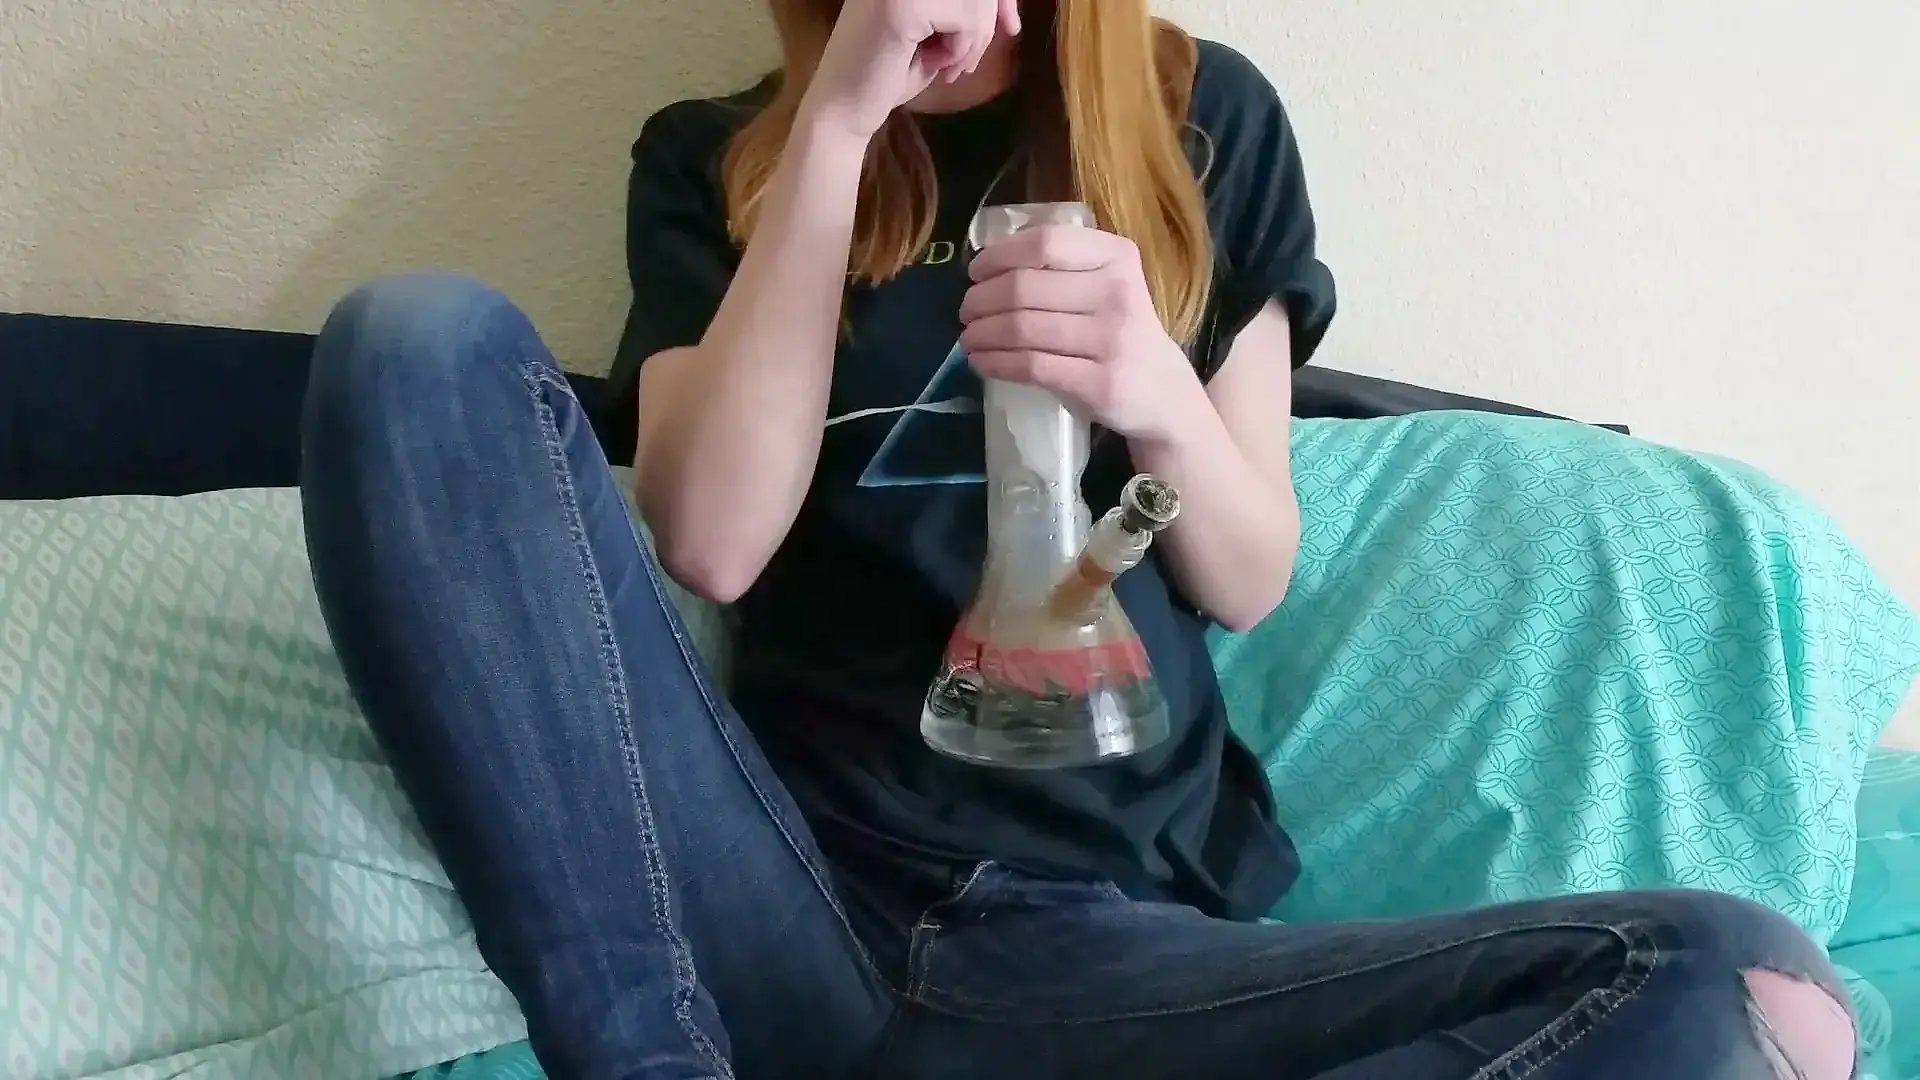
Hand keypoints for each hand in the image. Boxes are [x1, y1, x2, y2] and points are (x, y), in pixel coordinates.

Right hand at [800, 0, 1020, 139]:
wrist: (844, 108)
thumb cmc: (888, 70)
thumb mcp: (937, 28)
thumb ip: (965, 6)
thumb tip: (1008, 3)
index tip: (1011, 26)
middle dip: (985, 24)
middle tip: (965, 62)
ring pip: (976, 1)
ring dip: (972, 41)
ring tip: (946, 65)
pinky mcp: (900, 5)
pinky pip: (965, 19)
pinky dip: (960, 49)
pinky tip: (935, 65)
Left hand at [960, 225, 1210, 443]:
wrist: (1168, 399)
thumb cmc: (1125, 336)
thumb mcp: (1111, 287)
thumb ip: (1066, 267)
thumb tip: (991, 259)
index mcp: (1118, 257)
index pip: (1045, 243)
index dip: (1000, 255)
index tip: (977, 271)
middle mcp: (1118, 293)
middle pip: (1024, 287)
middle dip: (980, 299)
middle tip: (967, 311)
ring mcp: (1110, 340)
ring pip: (1022, 328)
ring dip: (981, 333)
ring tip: (969, 338)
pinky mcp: (1098, 382)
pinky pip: (1030, 366)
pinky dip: (995, 363)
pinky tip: (982, 362)